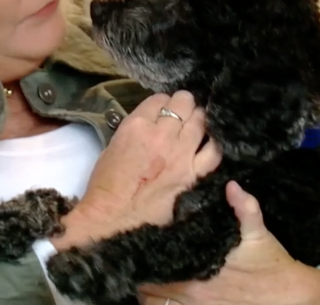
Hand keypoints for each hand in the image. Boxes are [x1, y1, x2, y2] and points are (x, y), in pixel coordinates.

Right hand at [52, 91, 221, 249]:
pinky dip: (213, 144)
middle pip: (184, 104)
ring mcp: (181, 155)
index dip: (163, 102)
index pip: (159, 99)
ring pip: (201, 121)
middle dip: (184, 104)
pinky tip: (209, 144)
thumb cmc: (105, 186)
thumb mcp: (113, 146)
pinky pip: (213, 152)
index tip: (163, 109)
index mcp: (137, 125)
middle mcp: (162, 135)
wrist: (113, 220)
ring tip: (197, 123)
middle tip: (183, 111)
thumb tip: (152, 125)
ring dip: (199, 119)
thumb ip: (135, 130)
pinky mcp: (193, 175)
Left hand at [139, 182, 319, 304]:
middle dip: (143, 273)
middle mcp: (192, 291)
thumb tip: (232, 186)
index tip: (138, 247)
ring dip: (149, 292)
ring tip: (145, 280)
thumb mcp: (258, 232)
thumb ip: (245, 208)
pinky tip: (160, 298)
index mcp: (198, 268)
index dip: (142, 256)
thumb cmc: (270, 262)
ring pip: (154, 303)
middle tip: (139, 261)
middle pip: (148, 285)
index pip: (155, 264)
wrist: (288, 295)